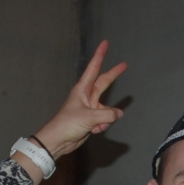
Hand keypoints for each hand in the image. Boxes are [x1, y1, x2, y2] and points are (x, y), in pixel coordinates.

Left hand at [33, 39, 127, 159]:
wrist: (58, 140)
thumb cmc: (68, 123)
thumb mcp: (90, 117)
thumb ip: (108, 114)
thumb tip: (119, 113)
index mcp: (82, 90)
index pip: (94, 68)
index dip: (100, 55)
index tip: (105, 43)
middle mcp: (87, 96)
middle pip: (104, 83)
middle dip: (113, 75)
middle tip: (124, 65)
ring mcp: (90, 108)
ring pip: (107, 109)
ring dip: (106, 118)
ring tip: (96, 126)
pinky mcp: (92, 120)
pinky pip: (105, 120)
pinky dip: (102, 126)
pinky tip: (94, 131)